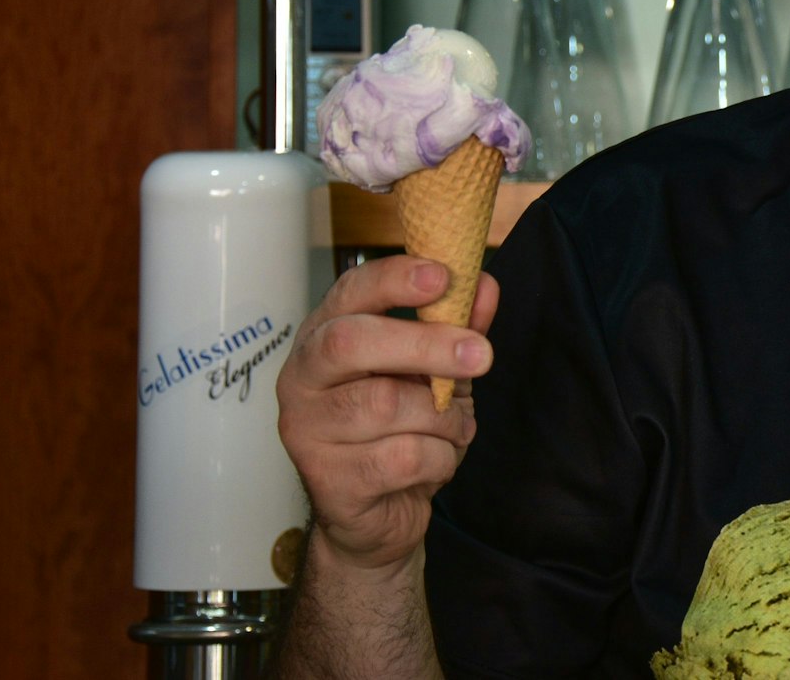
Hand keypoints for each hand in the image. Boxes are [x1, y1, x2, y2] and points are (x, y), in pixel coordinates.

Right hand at [277, 256, 497, 572]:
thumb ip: (457, 328)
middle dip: (425, 344)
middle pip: (351, 343)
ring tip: (455, 427)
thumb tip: (486, 287)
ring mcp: (307, 430)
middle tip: (481, 355)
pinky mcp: (327, 480)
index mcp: (326, 336)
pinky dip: (439, 459)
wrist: (378, 514)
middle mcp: (303, 377)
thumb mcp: (434, 371)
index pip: (349, 292)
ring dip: (443, 417)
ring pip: (386, 405)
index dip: (393, 279)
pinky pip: (402, 457)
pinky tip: (436, 462)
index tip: (442, 275)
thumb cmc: (401, 430)